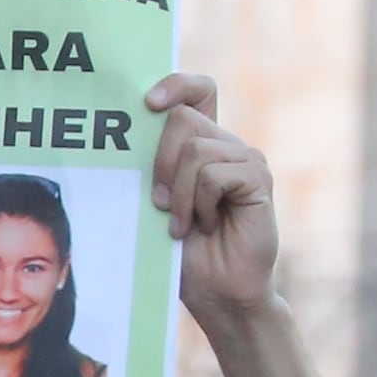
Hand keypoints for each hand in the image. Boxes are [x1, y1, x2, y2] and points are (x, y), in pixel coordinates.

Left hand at [148, 75, 279, 322]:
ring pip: (196, 150)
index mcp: (202, 144)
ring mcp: (246, 160)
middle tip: (160, 204)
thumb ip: (149, 169)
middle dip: (158, 162)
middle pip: (182, 119)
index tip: (146, 103)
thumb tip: (118, 139)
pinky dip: (199, 204)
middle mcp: (227, 145)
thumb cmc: (180, 252)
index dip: (176, 85)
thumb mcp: (155, 204)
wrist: (216, 291)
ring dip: (178, 194)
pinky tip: (205, 225)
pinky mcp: (258, 179)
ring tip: (183, 224)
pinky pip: (214, 175)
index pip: (197, 92)